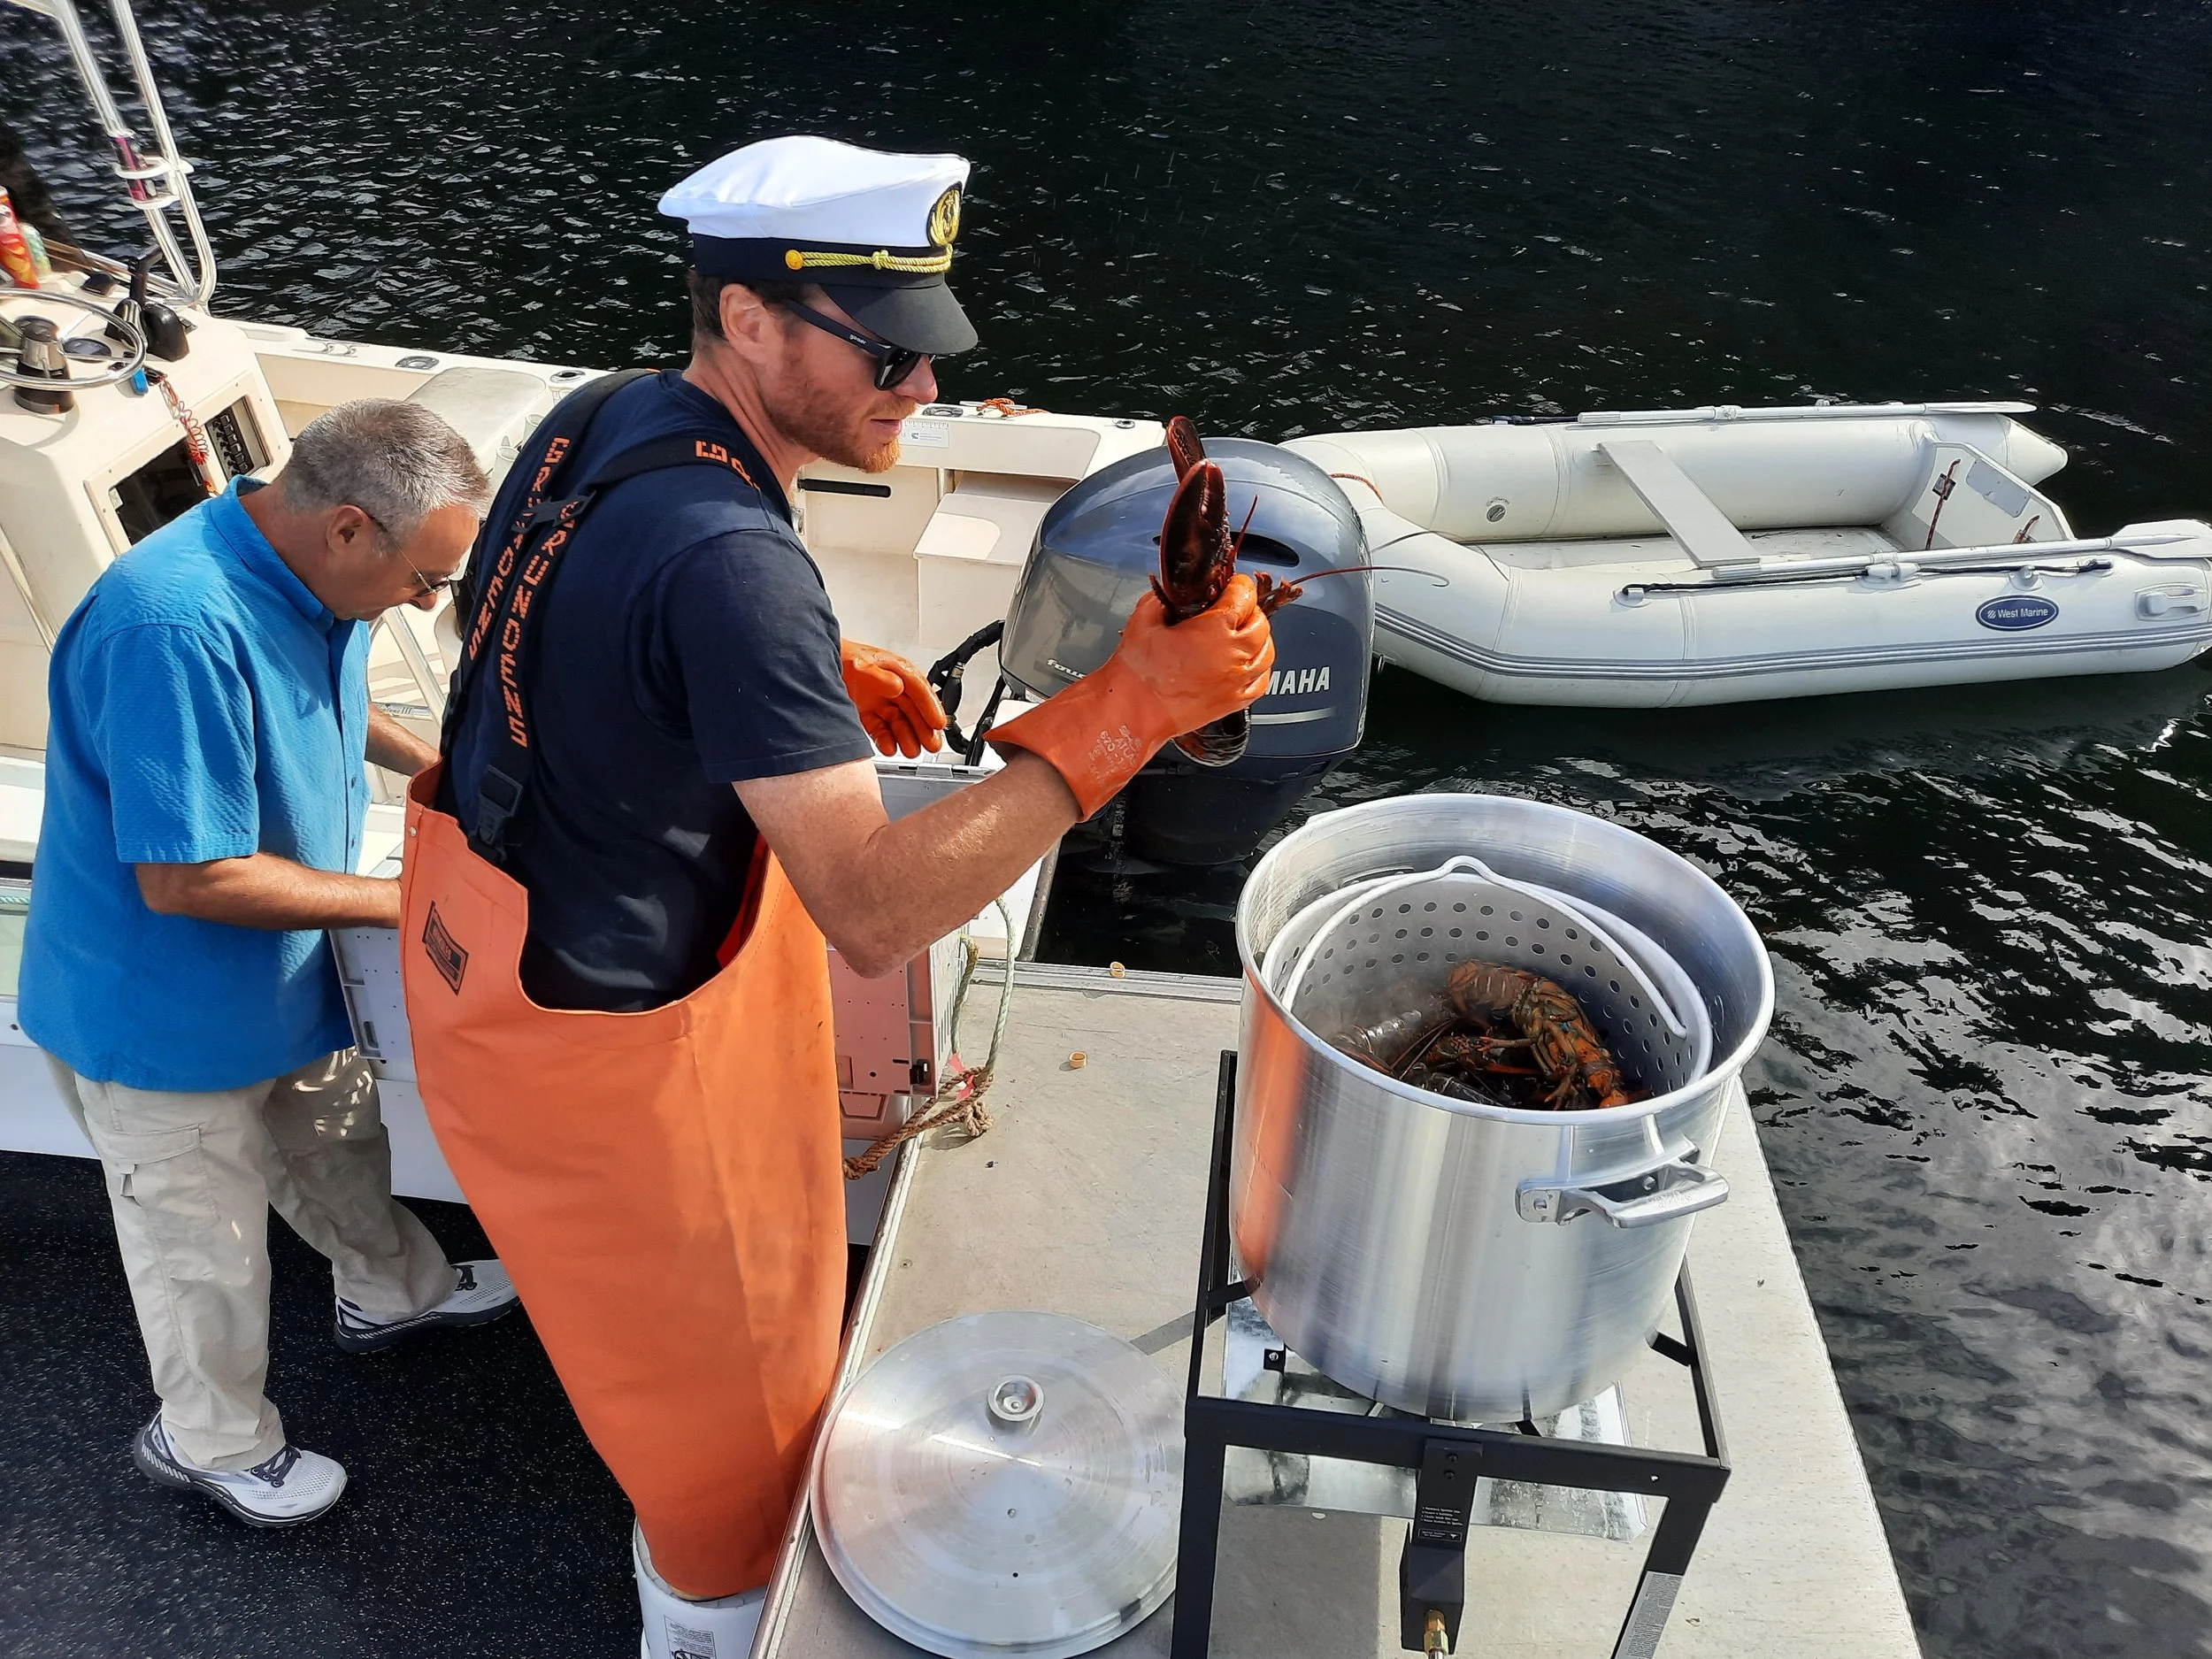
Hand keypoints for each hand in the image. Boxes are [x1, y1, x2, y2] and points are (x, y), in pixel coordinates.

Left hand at [840, 639, 947, 758]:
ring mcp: (878, 700)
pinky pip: (881, 729)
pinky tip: (889, 748)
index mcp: (894, 669)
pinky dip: (886, 740)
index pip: (919, 689)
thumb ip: (877, 675)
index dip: (930, 706)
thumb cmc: (837, 656)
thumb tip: (897, 687)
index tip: (938, 723)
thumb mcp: (859, 663)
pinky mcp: (866, 713)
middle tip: (932, 744)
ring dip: (907, 737)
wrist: (811, 663)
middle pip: (913, 709)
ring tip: (912, 751)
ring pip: (899, 722)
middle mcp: (890, 685)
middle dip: (924, 728)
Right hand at [1112, 576, 1274, 733]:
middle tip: (1233, 608)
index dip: (1239, 585)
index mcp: (1216, 630)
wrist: (1133, 713)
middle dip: (1249, 610)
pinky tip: (1246, 663)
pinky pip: (1262, 680)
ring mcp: (1238, 681)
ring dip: (1257, 638)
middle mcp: (1234, 655)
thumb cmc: (1137, 673)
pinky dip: (1259, 667)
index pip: (1245, 596)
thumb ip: (1162, 599)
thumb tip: (1172, 594)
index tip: (1232, 584)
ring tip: (1241, 633)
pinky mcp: (1235, 702)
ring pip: (1267, 651)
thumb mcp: (1143, 619)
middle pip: (1260, 622)